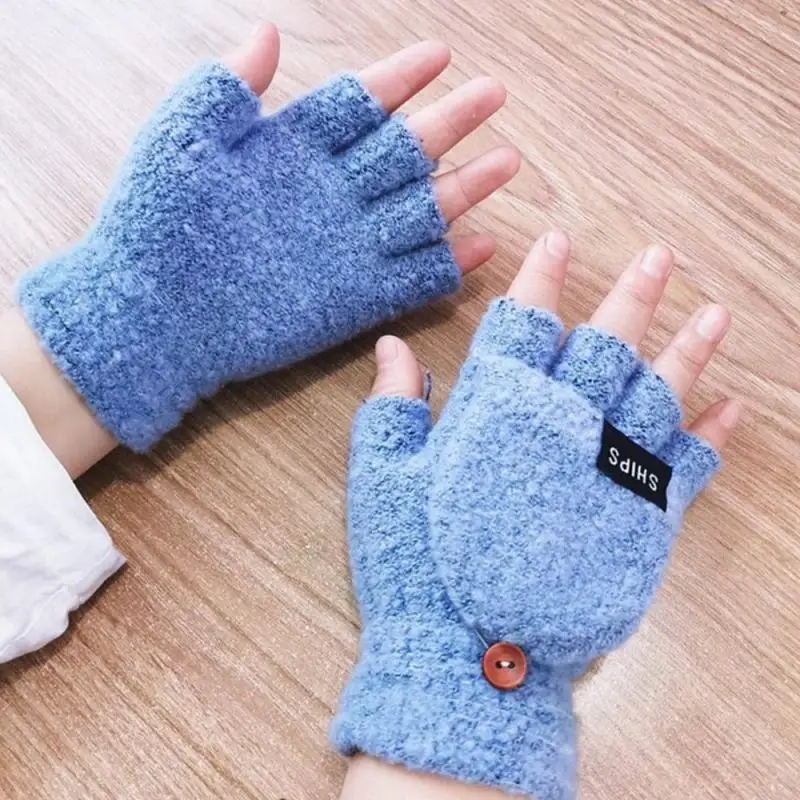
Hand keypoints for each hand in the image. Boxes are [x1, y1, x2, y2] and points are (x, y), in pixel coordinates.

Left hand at [17, 25, 517, 451]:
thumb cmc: (158, 222)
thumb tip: (271, 31)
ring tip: (505, 161)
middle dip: (451, 121)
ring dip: (464, 187)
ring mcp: (347, 246)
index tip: (439, 54)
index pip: (361, 103)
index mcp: (295, 149)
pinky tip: (483, 245)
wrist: (155, 314)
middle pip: (406, 150)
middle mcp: (331, 194)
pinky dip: (450, 264)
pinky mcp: (356, 298)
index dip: (400, 78)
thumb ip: (228, 85)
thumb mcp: (183, 137)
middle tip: (494, 93)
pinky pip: (415, 278)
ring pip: (421, 210)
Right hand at [332, 232, 736, 798]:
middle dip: (632, 294)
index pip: (523, 323)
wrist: (469, 657)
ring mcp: (609, 471)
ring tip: (715, 311)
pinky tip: (733, 407)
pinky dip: (712, 435)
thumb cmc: (416, 567)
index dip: (541, 277)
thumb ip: (392, 407)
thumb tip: (395, 346)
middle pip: (604, 343)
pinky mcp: (642, 520)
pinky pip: (688, 466)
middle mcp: (562, 426)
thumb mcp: (381, 480)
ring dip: (688, 348)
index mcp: (496, 410)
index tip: (559, 239)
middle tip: (659, 256)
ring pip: (658, 391)